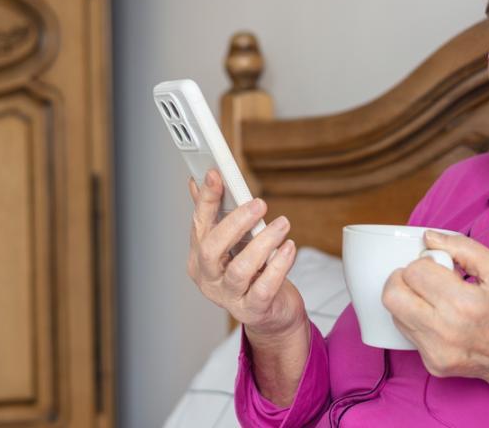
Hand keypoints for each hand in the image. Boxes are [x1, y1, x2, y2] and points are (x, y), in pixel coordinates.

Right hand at [186, 169, 305, 338]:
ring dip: (264, 242)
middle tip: (259, 203)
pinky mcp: (253, 310)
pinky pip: (264, 288)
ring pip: (240, 269)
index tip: (216, 174)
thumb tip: (198, 180)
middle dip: (235, 222)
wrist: (272, 314)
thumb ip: (216, 215)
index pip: (198, 224)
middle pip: (211, 249)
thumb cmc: (252, 273)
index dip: (206, 199)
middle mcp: (209, 279)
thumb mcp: (233, 243)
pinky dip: (279, 266)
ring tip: (283, 224)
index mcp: (199, 258)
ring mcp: (229, 297)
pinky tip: (289, 248)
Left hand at [381, 230, 488, 388]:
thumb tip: (428, 237)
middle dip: (403, 278)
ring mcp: (436, 352)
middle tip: (424, 277)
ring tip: (435, 297)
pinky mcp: (432, 365)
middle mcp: (445, 332)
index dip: (425, 261)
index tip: (440, 265)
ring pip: (394, 314)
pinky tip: (440, 316)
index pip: (414, 272)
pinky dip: (416, 318)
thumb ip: (462, 247)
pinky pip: (407, 332)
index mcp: (464, 304)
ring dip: (408, 298)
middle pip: (392, 296)